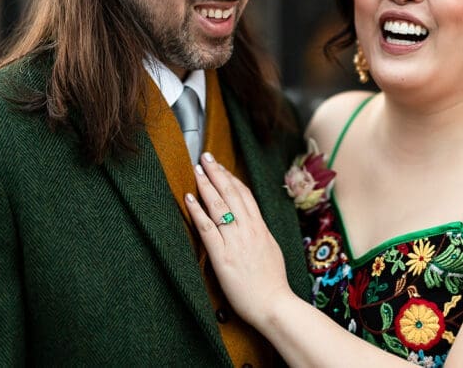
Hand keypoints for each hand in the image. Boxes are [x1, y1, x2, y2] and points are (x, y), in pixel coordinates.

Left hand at [185, 153, 292, 330]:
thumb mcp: (271, 249)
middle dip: (217, 173)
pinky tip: (189, 199)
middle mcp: (248, 229)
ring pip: (219, 206)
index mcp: (260, 227)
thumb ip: (260, 233)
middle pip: (231, 194)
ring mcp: (235, 241)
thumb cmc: (273, 282)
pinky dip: (197, 211)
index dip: (231, 178)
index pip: (245, 195)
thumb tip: (253, 223)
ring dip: (206, 185)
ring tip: (197, 170)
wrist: (273, 303)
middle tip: (206, 157)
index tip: (222, 167)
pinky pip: (207, 228)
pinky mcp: (222, 256)